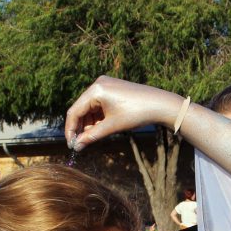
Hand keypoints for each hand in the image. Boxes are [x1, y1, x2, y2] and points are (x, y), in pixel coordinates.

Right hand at [65, 77, 184, 151]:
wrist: (160, 105)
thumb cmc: (137, 114)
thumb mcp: (112, 127)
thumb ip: (91, 136)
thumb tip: (76, 147)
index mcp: (95, 90)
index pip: (74, 111)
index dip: (70, 129)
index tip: (71, 144)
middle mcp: (98, 84)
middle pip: (81, 108)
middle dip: (81, 127)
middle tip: (82, 143)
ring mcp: (105, 85)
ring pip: (90, 107)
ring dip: (90, 123)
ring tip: (94, 136)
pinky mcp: (113, 88)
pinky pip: (99, 104)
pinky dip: (98, 117)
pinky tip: (102, 127)